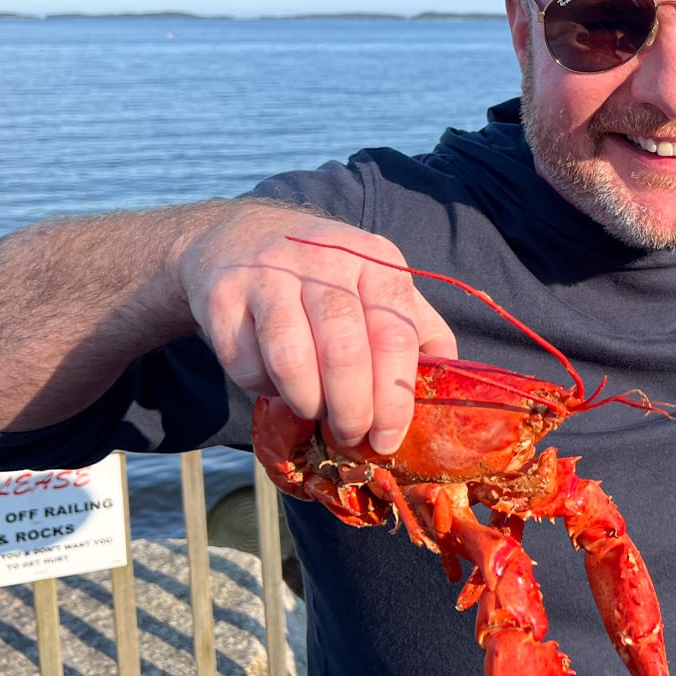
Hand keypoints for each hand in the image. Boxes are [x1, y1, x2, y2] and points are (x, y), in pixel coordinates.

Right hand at [180, 206, 454, 453]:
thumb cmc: (324, 277)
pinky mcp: (222, 294)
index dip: (394, 396)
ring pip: (292, 360)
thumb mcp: (377, 285)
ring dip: (307, 402)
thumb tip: (453, 383)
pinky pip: (244, 362)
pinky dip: (260, 386)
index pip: (395, 334)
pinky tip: (273, 380)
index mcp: (375, 259)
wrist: (239, 238)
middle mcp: (324, 259)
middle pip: (345, 352)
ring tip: (314, 410)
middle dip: (351, 410)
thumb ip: (417, 329)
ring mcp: (268, 273)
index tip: (389, 437)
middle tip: (351, 436)